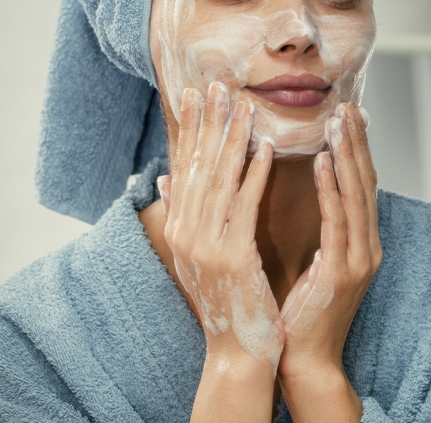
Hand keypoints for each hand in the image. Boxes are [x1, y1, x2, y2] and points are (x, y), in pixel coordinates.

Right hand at [159, 82, 283, 374]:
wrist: (239, 346)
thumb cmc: (227, 298)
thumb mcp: (197, 253)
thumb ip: (183, 213)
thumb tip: (165, 177)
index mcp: (179, 229)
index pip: (184, 169)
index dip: (190, 130)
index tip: (196, 94)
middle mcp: (185, 233)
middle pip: (198, 167)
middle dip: (209, 124)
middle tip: (217, 84)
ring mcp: (205, 245)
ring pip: (220, 181)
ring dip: (233, 140)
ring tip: (244, 106)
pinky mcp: (232, 256)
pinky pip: (244, 207)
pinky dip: (254, 175)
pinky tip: (266, 149)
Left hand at [278, 102, 380, 416]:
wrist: (303, 360)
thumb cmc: (298, 313)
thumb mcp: (310, 263)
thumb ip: (314, 229)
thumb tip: (300, 198)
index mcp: (359, 244)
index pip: (360, 187)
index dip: (356, 150)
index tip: (347, 116)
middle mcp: (367, 246)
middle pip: (365, 182)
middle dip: (357, 142)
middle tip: (348, 105)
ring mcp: (360, 258)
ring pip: (357, 194)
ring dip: (347, 153)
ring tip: (338, 120)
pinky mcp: (344, 270)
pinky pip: (339, 221)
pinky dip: (332, 188)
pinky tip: (322, 161)